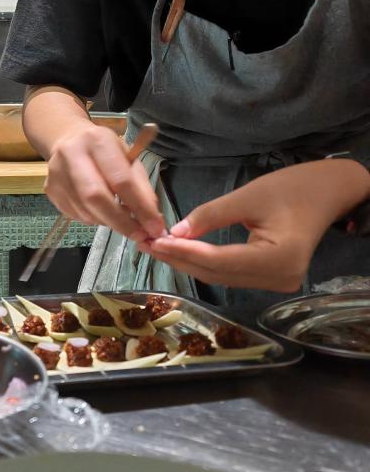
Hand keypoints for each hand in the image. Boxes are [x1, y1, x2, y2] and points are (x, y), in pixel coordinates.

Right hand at [45, 123, 164, 240]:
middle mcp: (71, 154)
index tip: (154, 227)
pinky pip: (75, 215)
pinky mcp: (50, 190)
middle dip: (121, 221)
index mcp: (97, 141)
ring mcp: (56, 173)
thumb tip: (152, 221)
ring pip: (85, 210)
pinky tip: (100, 210)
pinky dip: (94, 219)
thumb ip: (141, 187)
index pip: (120, 179)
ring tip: (120, 219)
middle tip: (138, 235)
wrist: (68, 139)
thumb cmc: (105, 150)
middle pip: (95, 197)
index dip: (140, 207)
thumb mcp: (129, 159)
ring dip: (108, 221)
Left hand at [138, 159, 369, 291]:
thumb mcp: (247, 196)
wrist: (325, 193)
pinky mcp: (270, 279)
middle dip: (180, 258)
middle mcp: (280, 278)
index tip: (154, 240)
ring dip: (187, 262)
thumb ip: (210, 215)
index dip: (184, 251)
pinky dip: (203, 262)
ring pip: (220, 276)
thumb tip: (174, 231)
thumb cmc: (291, 188)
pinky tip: (180, 250)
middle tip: (145, 243)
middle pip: (217, 274)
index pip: (219, 260)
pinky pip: (229, 274)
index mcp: (280, 258)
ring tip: (156, 246)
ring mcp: (277, 283)